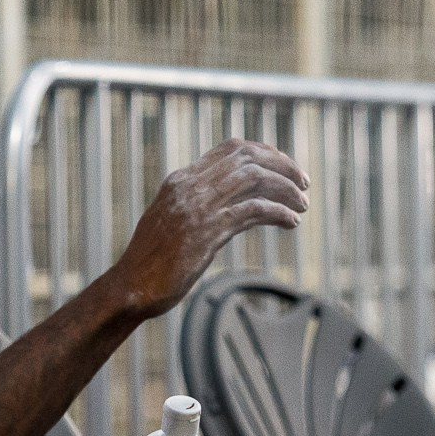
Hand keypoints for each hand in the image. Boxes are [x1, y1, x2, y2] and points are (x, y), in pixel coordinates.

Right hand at [109, 139, 308, 318]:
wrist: (131, 287)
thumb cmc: (152, 261)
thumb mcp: (173, 220)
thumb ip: (196, 204)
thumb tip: (230, 203)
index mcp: (181, 179)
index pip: (231, 148)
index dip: (265, 152)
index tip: (284, 166)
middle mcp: (190, 186)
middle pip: (248, 156)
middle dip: (282, 164)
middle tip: (303, 182)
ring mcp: (198, 207)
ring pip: (255, 178)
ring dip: (285, 188)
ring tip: (303, 205)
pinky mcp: (207, 232)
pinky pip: (253, 211)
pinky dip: (279, 213)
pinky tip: (291, 222)